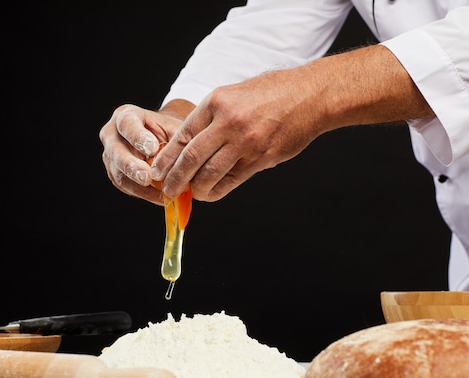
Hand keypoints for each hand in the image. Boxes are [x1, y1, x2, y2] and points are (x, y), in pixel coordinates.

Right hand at [99, 103, 189, 204]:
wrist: (162, 140)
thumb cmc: (169, 131)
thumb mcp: (175, 128)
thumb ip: (178, 140)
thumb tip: (188, 160)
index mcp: (126, 115)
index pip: (126, 124)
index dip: (137, 136)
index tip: (152, 148)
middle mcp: (112, 134)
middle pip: (116, 151)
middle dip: (131, 166)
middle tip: (146, 177)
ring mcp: (111, 156)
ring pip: (119, 173)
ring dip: (139, 186)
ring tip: (160, 193)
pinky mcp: (115, 173)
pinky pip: (127, 187)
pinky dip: (144, 194)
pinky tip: (161, 197)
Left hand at [150, 45, 433, 201]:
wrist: (311, 96)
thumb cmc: (272, 93)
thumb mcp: (235, 93)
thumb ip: (213, 117)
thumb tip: (191, 146)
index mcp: (216, 102)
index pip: (182, 135)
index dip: (167, 158)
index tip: (158, 171)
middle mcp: (228, 122)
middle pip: (191, 158)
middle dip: (175, 179)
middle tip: (167, 190)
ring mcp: (246, 142)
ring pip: (210, 173)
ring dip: (196, 188)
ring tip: (191, 194)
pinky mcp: (262, 158)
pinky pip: (233, 180)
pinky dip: (218, 190)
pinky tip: (211, 193)